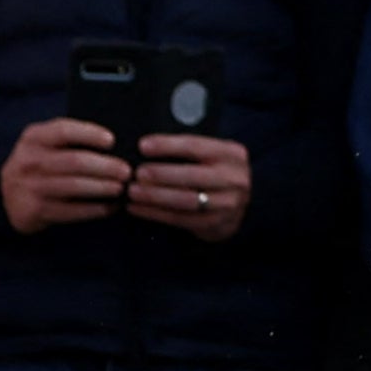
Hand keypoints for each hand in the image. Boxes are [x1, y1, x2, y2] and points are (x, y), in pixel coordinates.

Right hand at [0, 117, 129, 233]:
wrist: (5, 196)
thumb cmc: (39, 163)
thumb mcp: (44, 144)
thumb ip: (70, 139)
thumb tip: (115, 143)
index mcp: (34, 138)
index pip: (63, 130)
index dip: (89, 134)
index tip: (112, 141)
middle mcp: (28, 161)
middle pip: (74, 161)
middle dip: (105, 166)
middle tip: (126, 171)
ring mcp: (30, 188)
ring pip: (74, 187)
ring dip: (102, 188)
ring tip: (121, 188)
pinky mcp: (35, 211)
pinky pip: (70, 211)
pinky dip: (94, 209)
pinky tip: (110, 207)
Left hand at [128, 132, 251, 242]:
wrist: (237, 203)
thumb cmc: (214, 172)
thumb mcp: (212, 154)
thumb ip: (188, 150)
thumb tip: (148, 147)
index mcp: (232, 154)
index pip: (197, 146)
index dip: (168, 146)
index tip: (143, 146)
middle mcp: (234, 178)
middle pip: (193, 175)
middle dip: (161, 174)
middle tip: (136, 173)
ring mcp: (228, 204)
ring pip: (186, 200)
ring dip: (155, 196)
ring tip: (133, 192)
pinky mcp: (216, 224)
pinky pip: (181, 219)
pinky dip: (156, 214)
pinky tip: (138, 208)